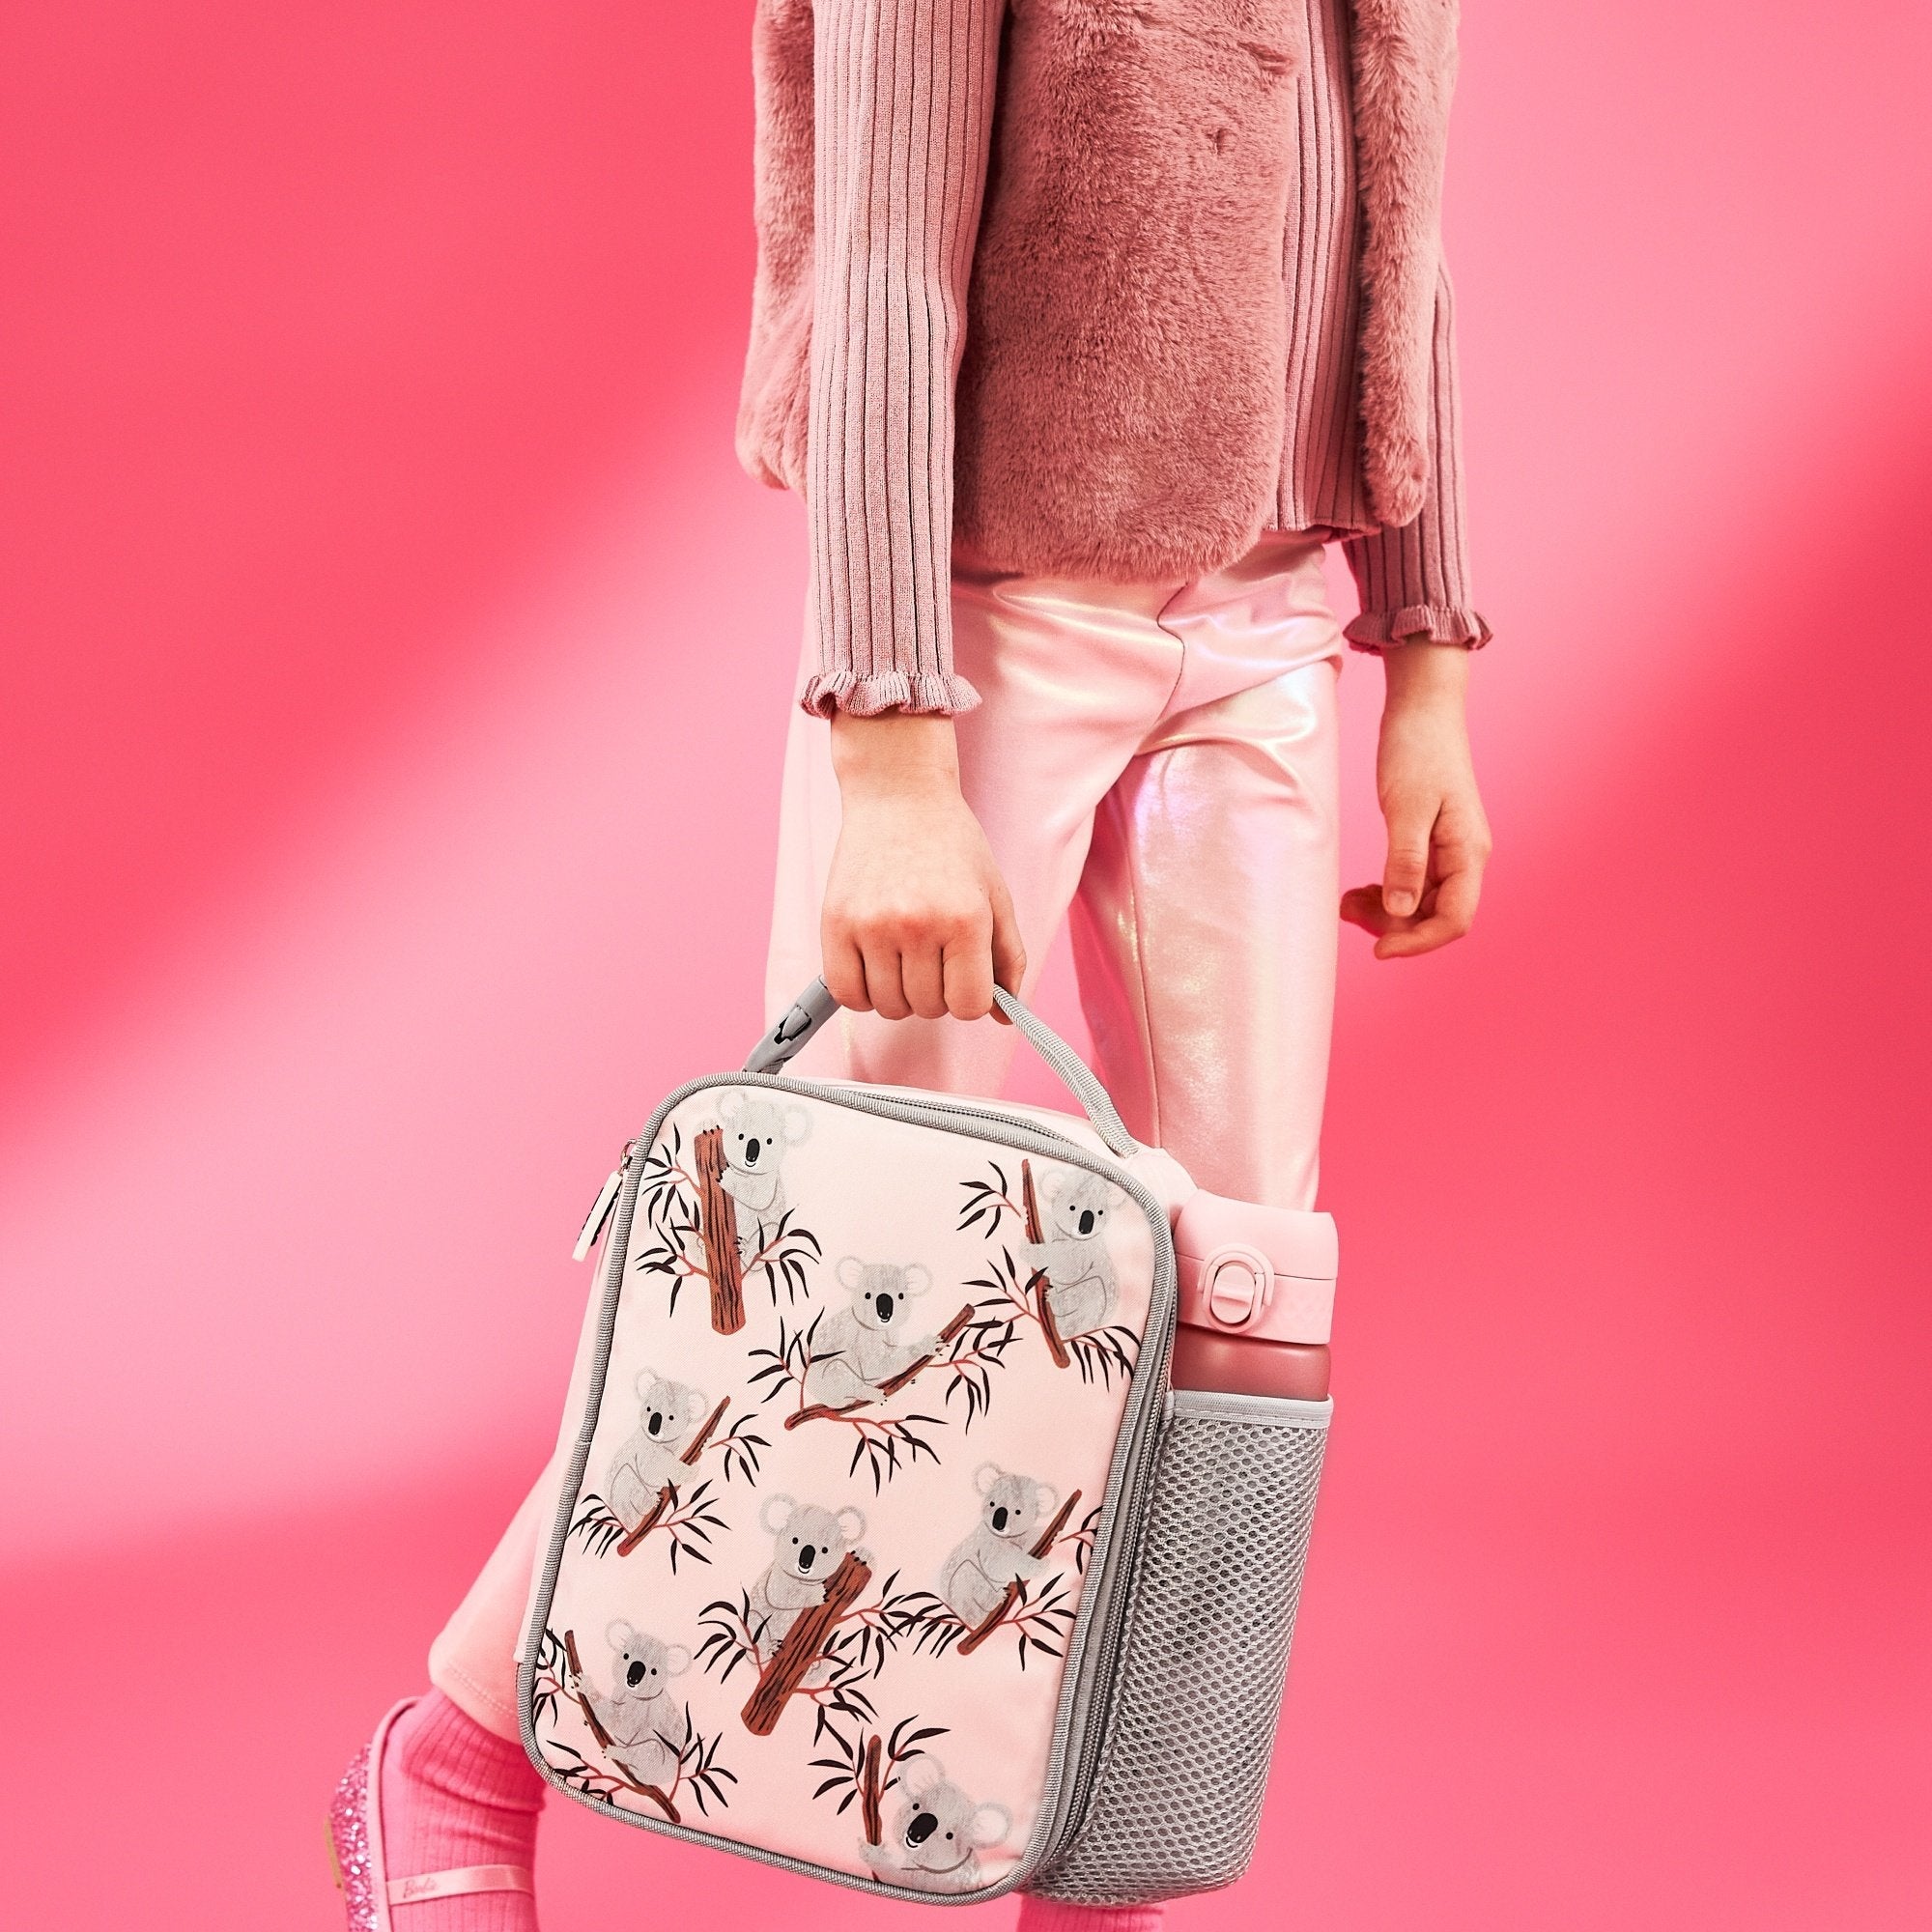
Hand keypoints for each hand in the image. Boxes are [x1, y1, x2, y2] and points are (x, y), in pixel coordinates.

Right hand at [822, 712, 1025, 1020]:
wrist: (897, 796)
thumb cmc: (951, 846)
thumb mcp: (994, 896)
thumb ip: (1008, 959)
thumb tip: (1005, 1018)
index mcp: (965, 919)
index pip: (970, 1005)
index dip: (970, 998)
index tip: (963, 976)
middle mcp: (917, 925)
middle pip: (929, 1008)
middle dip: (936, 992)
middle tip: (932, 955)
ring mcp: (871, 925)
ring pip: (888, 1006)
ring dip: (900, 994)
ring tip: (904, 956)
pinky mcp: (835, 923)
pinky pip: (847, 993)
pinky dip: (863, 993)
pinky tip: (875, 966)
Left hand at [1341, 641, 1490, 957]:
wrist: (1422, 708)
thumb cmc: (1418, 750)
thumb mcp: (1406, 808)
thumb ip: (1405, 862)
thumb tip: (1400, 912)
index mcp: (1469, 853)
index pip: (1454, 920)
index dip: (1417, 942)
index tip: (1377, 949)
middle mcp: (1465, 857)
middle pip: (1436, 917)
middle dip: (1395, 927)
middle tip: (1349, 914)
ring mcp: (1448, 850)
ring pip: (1421, 903)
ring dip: (1387, 911)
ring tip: (1348, 902)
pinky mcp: (1430, 841)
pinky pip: (1412, 883)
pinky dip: (1387, 892)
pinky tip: (1362, 889)